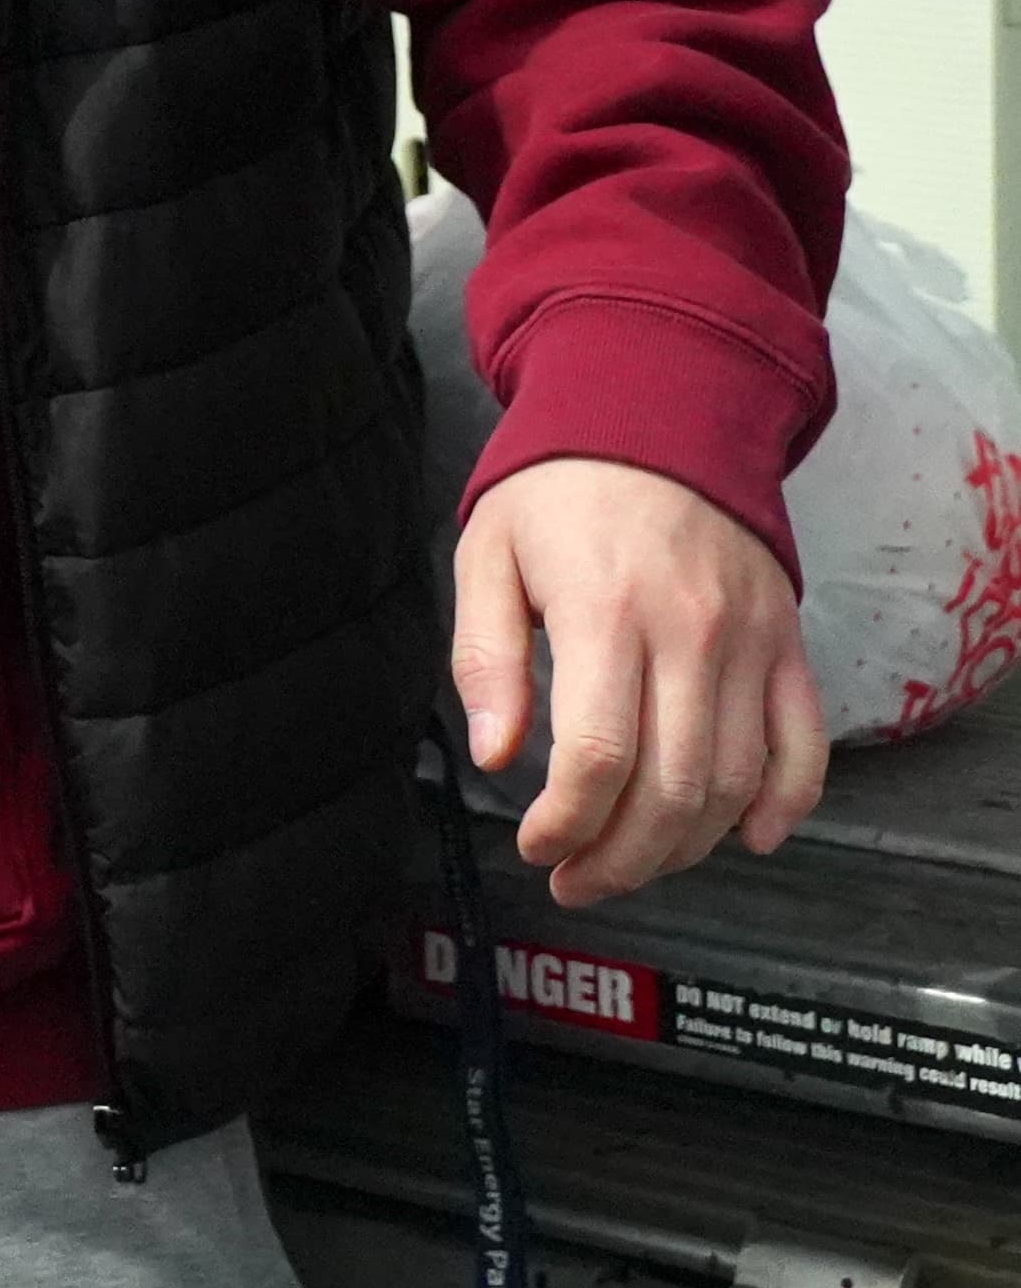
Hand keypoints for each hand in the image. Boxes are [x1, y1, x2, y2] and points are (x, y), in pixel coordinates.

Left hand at [454, 455, 827, 907]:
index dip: (566, 824)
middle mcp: (691, 634)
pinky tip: (744, 839)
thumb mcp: (489, 552)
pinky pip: (802, 747)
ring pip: (733, 785)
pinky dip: (784, 807)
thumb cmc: (559, 486)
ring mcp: (751, 644)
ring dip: (684, 848)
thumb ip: (485, 656)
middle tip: (577, 877)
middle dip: (619, 857)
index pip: (597, 758)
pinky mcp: (788, 645)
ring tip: (632, 862)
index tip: (536, 844)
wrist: (659, 410)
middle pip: (670, 790)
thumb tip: (494, 753)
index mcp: (606, 611)